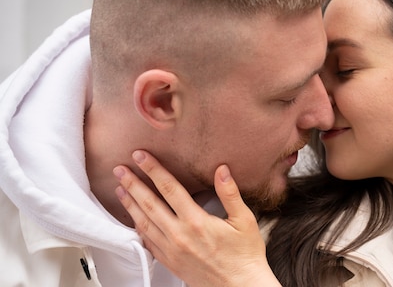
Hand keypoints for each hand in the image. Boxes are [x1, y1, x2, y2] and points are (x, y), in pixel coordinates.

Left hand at [113, 150, 280, 286]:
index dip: (154, 170)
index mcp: (197, 222)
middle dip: (133, 183)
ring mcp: (172, 250)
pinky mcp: (170, 262)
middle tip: (120, 169)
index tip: (141, 156)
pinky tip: (133, 219)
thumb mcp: (244, 220)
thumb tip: (221, 170)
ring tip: (119, 189)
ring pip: (144, 223)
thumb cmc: (245, 255)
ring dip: (129, 204)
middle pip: (149, 204)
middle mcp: (179, 235)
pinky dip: (137, 228)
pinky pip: (148, 242)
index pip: (169, 189)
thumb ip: (230, 193)